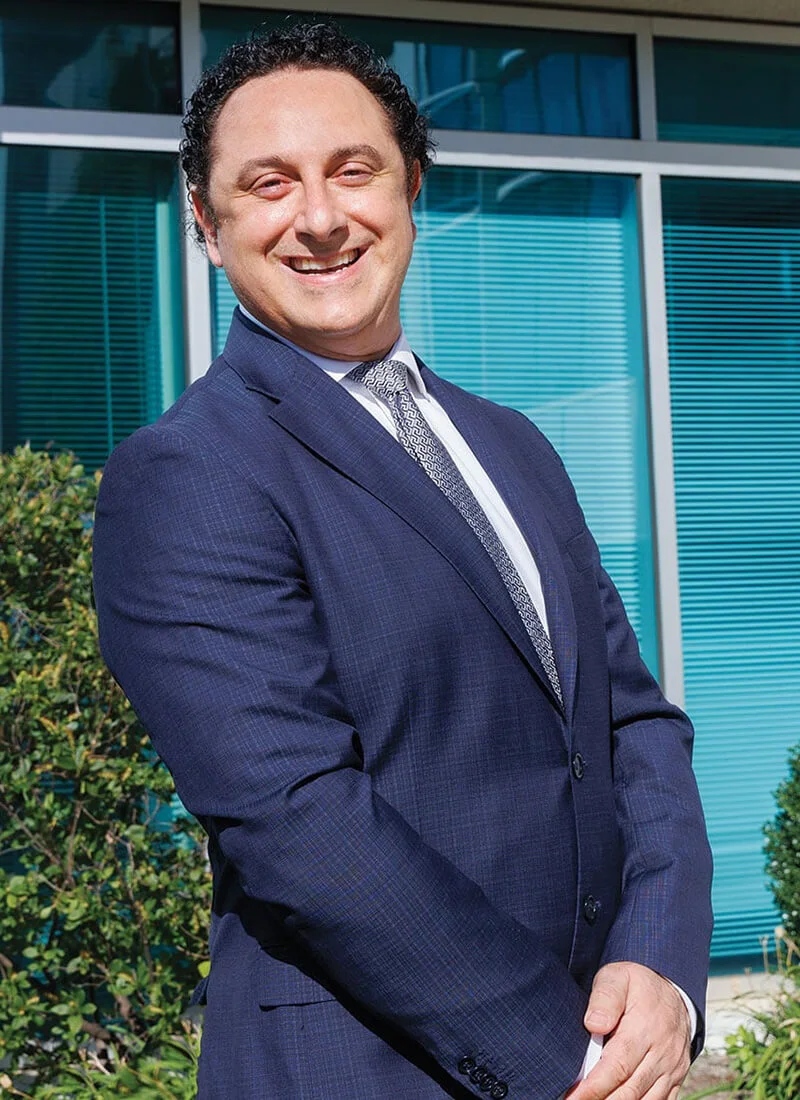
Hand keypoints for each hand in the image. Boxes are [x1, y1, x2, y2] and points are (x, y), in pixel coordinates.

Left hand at [565, 962, 690, 1099]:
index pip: (617, 1066)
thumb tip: (594, 1024)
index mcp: (644, 1028)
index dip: (594, 1087)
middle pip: (629, 1090)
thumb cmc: (639, 986)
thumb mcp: (618, 977)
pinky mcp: (676, 1078)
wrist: (673, 991)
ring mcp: (671, 1068)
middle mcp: (661, 1053)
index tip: (574, 1097)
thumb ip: (605, 997)